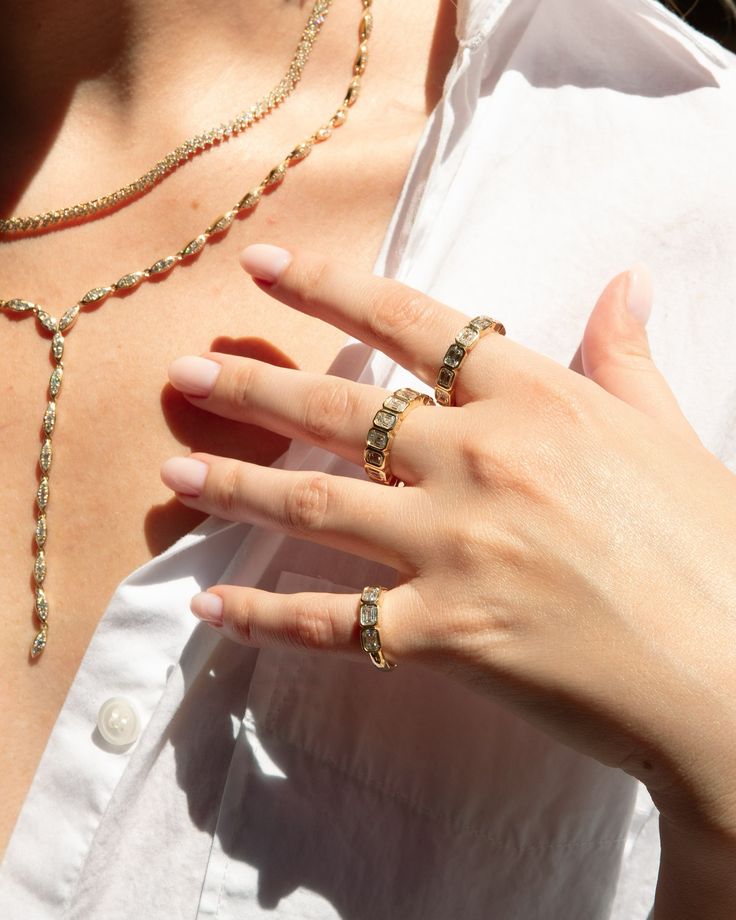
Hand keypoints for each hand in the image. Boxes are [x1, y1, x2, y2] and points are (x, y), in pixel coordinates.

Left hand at [161, 244, 735, 856]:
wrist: (734, 668)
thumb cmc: (711, 545)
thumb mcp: (666, 432)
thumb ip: (623, 356)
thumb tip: (625, 280)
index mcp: (533, 399)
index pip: (411, 321)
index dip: (328, 287)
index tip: (260, 265)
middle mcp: (479, 458)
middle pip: (340, 410)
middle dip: (253, 389)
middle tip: (185, 377)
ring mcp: (454, 546)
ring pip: (317, 504)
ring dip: (236, 487)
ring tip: (172, 476)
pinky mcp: (443, 632)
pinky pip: (331, 622)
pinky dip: (266, 616)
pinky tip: (211, 608)